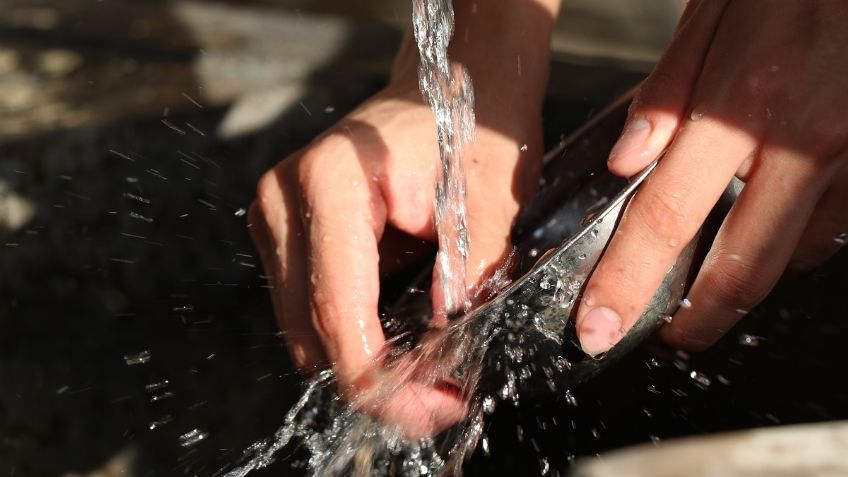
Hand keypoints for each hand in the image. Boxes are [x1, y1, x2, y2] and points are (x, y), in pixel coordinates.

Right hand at [248, 0, 557, 437]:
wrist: (450, 84)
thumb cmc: (472, 128)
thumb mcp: (491, 201)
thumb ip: (468, 276)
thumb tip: (444, 352)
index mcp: (331, 184)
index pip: (339, 314)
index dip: (382, 382)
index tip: (432, 409)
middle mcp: (284, 199)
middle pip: (312, 333)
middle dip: (376, 383)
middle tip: (441, 402)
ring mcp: (275, 215)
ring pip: (304, 329)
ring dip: (362, 364)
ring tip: (428, 379)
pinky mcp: (285, 230)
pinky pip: (308, 307)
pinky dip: (351, 336)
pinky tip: (400, 347)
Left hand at [576, 0, 847, 355]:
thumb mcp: (713, 16)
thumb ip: (666, 94)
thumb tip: (625, 163)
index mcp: (743, 104)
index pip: (667, 219)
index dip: (626, 283)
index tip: (598, 327)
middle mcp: (803, 142)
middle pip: (740, 270)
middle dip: (694, 321)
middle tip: (664, 335)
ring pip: (790, 258)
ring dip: (741, 280)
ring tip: (706, 277)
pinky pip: (831, 230)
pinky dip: (790, 243)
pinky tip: (763, 225)